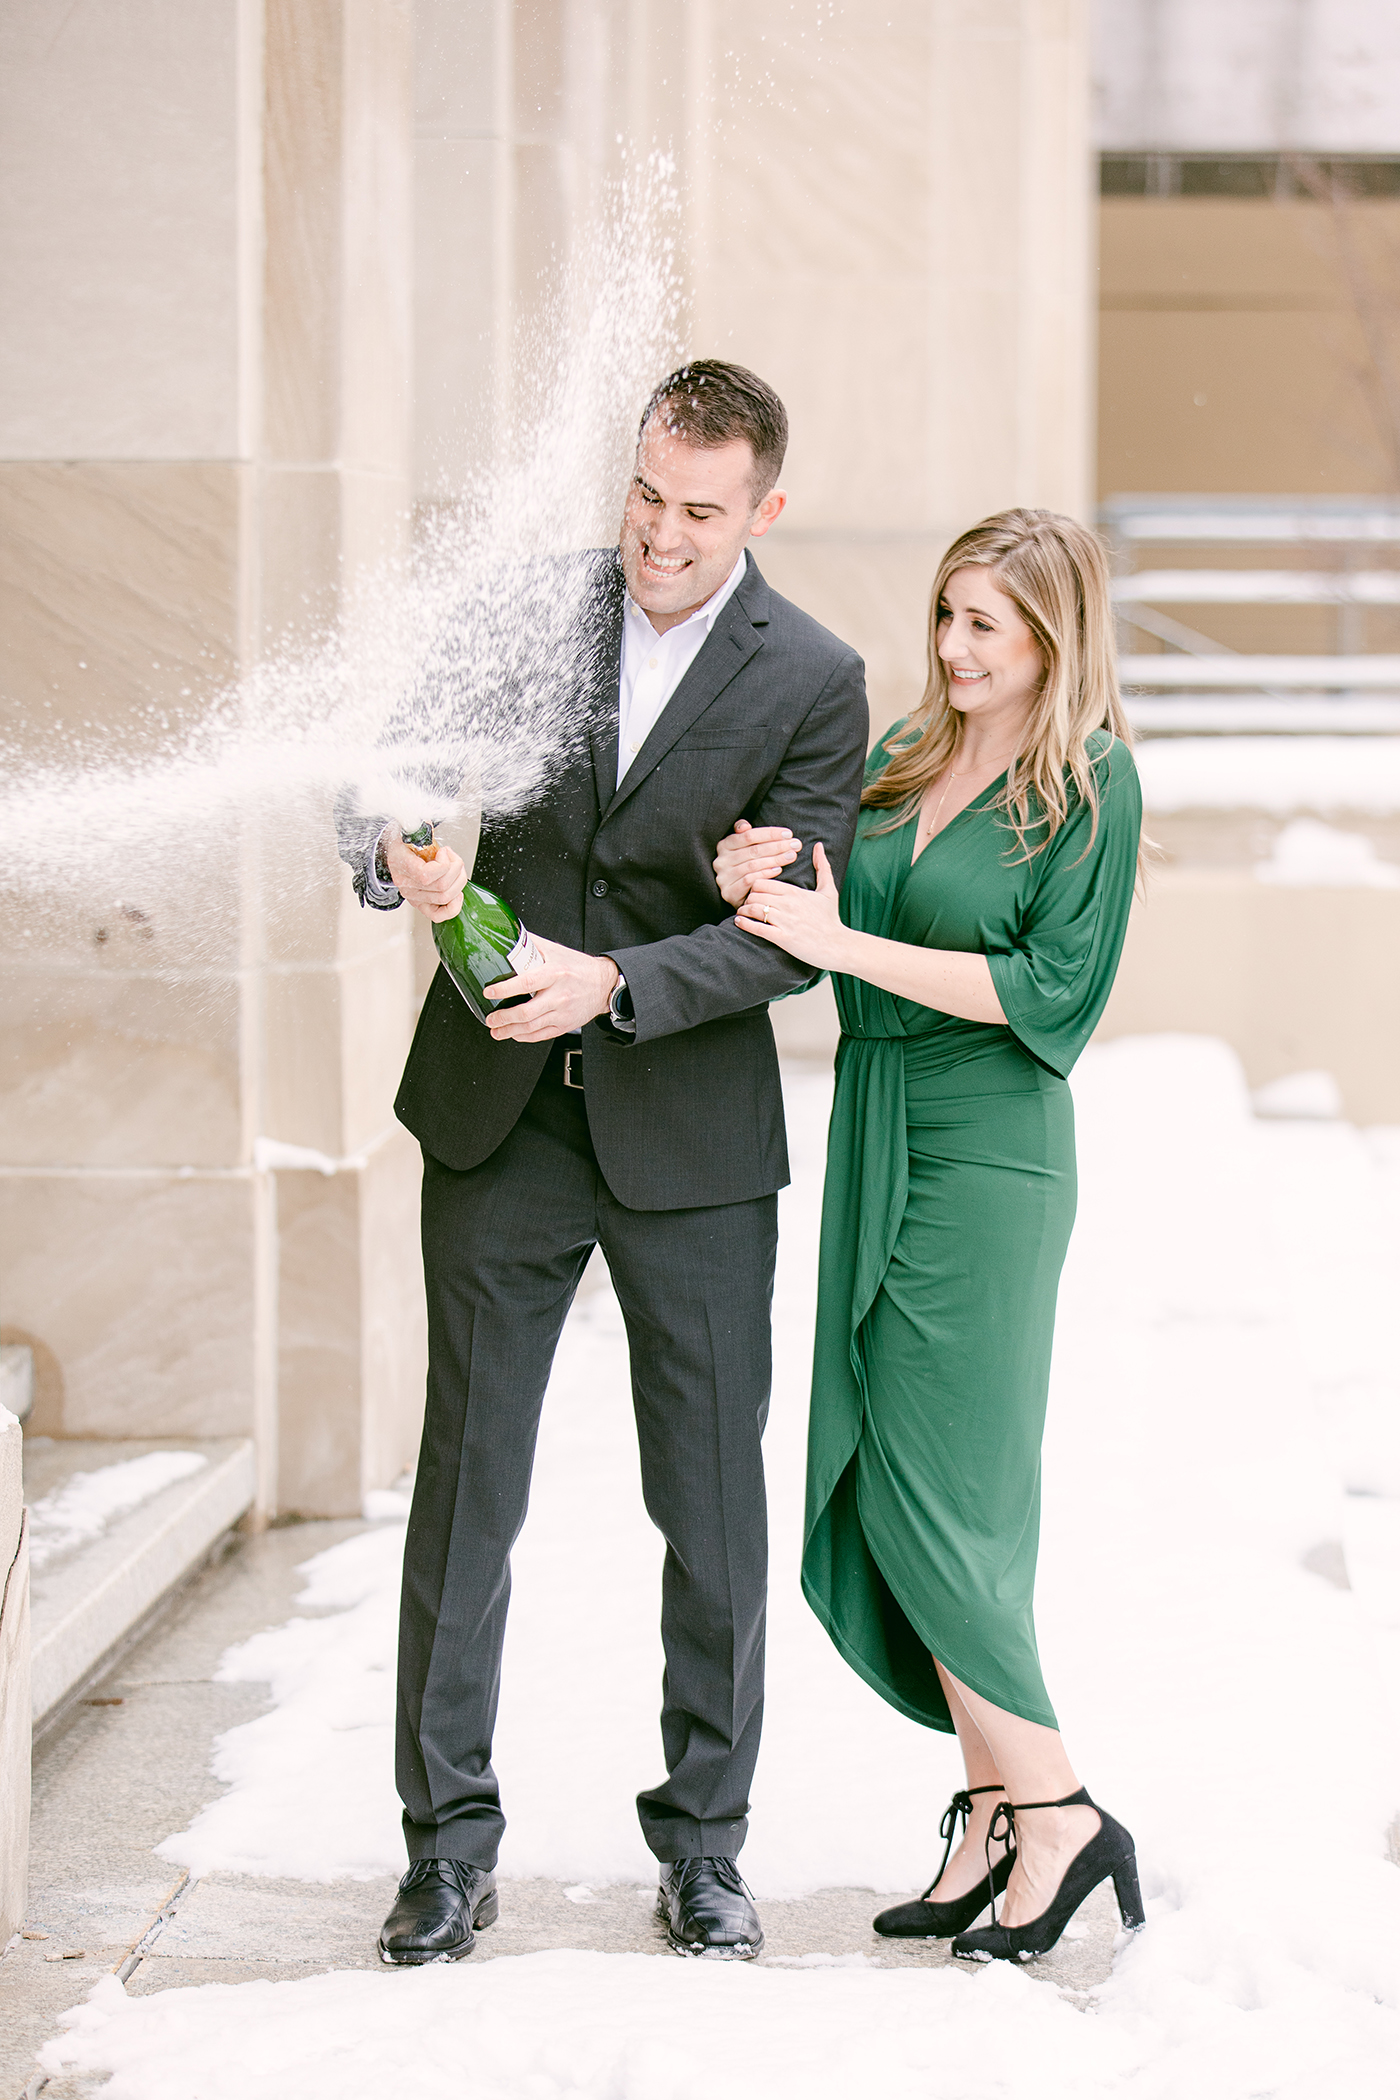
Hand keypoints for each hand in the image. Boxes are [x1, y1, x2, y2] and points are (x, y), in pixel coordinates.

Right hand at [381, 828, 466, 922]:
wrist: (393, 851)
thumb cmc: (403, 840)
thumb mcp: (408, 828)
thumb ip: (417, 825)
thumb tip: (426, 821)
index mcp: (401, 865)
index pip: (426, 875)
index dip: (443, 864)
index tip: (443, 851)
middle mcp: (407, 885)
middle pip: (441, 886)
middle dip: (456, 868)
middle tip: (452, 856)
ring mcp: (414, 897)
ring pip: (445, 897)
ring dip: (459, 880)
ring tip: (454, 867)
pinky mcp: (421, 904)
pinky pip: (439, 915)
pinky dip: (454, 907)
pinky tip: (457, 893)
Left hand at [484, 936, 619, 1042]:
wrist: (604, 984)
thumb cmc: (579, 967)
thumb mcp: (556, 951)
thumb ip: (532, 945)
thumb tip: (509, 937)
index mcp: (554, 974)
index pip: (526, 982)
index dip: (505, 989)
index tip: (490, 992)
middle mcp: (559, 995)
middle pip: (526, 1012)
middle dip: (503, 1018)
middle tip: (490, 1018)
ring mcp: (562, 1012)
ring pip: (531, 1027)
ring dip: (510, 1031)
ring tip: (496, 1030)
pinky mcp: (565, 1024)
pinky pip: (542, 1035)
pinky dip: (525, 1037)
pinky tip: (515, 1035)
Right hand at [712, 818, 800, 908]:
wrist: (741, 896)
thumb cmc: (747, 867)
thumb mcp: (745, 848)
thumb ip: (744, 835)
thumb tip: (744, 826)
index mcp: (724, 846)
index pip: (749, 836)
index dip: (770, 834)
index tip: (789, 834)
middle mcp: (720, 861)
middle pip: (753, 850)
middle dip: (777, 846)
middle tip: (795, 845)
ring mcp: (723, 877)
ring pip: (753, 865)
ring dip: (775, 860)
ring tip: (791, 856)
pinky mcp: (729, 892)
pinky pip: (749, 880)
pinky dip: (765, 874)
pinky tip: (778, 870)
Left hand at [735, 842, 850, 970]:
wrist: (837, 945)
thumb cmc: (831, 919)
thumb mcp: (828, 890)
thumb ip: (823, 867)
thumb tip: (819, 846)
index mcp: (794, 891)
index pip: (763, 881)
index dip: (754, 885)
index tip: (754, 892)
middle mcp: (788, 904)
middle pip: (754, 894)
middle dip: (747, 898)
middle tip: (746, 903)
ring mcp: (784, 921)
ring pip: (754, 909)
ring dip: (744, 911)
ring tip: (742, 913)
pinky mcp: (783, 938)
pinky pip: (757, 928)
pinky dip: (745, 924)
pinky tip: (739, 922)